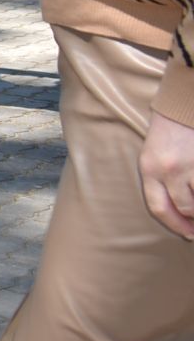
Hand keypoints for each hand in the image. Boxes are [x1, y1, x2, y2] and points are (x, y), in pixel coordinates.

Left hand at [139, 111, 193, 240]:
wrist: (182, 105)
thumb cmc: (168, 134)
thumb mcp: (153, 157)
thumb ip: (160, 182)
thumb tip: (180, 213)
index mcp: (149, 169)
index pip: (159, 208)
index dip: (175, 225)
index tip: (187, 234)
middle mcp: (169, 169)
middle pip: (184, 208)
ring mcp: (191, 164)